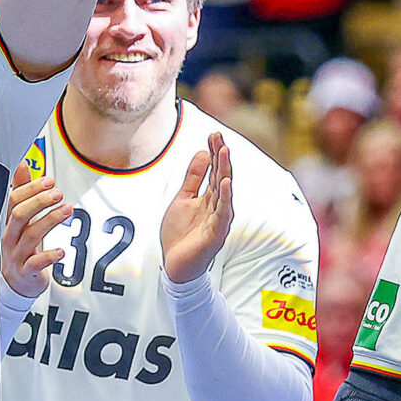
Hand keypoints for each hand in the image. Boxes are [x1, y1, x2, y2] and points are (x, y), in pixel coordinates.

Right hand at [0, 156, 70, 298]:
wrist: (16, 283)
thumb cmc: (21, 247)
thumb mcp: (20, 220)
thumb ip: (22, 192)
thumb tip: (22, 165)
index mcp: (9, 222)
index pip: (14, 200)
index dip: (31, 189)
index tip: (49, 181)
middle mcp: (11, 236)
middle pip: (19, 215)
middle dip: (39, 202)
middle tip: (58, 193)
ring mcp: (16, 255)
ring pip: (30, 235)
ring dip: (50, 220)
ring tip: (68, 210)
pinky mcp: (26, 272)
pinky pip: (36, 263)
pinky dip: (49, 256)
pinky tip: (61, 250)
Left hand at [160, 134, 234, 284]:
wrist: (176, 266)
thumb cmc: (181, 235)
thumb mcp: (183, 200)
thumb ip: (193, 179)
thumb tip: (202, 153)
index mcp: (209, 198)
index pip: (214, 170)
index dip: (214, 152)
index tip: (213, 134)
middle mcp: (217, 207)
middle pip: (221, 177)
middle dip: (221, 156)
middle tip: (219, 137)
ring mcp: (218, 220)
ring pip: (224, 192)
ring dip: (224, 171)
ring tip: (225, 152)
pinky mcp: (216, 234)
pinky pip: (222, 213)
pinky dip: (224, 197)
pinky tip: (225, 183)